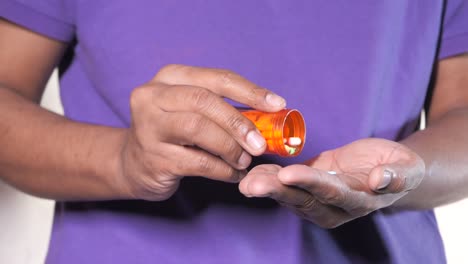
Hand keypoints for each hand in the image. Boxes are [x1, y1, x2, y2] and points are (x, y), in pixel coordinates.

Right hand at [117, 64, 285, 200]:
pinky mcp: (153, 157)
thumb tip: (269, 115)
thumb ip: (221, 107)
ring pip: (199, 129)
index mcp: (170, 77)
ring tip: (244, 161)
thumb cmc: (172, 132)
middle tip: (260, 144)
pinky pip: (198, 162)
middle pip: (205, 101)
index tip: (278, 104)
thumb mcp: (190, 109)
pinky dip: (222, 170)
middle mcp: (153, 96)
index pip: (217, 78)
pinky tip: (232, 174)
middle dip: (239, 123)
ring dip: (230, 147)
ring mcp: (148, 126)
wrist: (131, 163)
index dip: (250, 90)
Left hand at [239, 138, 424, 227]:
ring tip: (245, 179)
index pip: (330, 193)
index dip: (310, 183)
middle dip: (276, 191)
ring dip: (266, 187)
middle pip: (302, 199)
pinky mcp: (308, 190)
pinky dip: (268, 180)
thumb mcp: (406, 168)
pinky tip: (251, 173)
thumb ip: (396, 175)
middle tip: (251, 185)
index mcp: (358, 201)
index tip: (288, 174)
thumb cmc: (398, 166)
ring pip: (289, 196)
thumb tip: (380, 180)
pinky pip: (286, 187)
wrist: (384, 169)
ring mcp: (319, 201)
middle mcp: (334, 207)